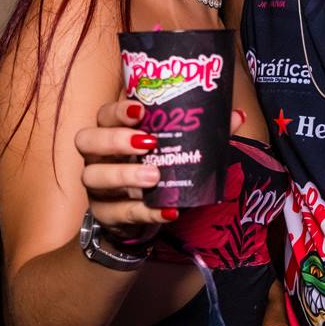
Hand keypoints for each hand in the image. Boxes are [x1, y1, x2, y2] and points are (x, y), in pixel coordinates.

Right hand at [75, 97, 244, 232]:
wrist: (142, 214)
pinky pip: (120, 213)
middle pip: (87, 141)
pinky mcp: (105, 214)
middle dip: (115, 140)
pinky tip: (168, 211)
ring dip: (124, 175)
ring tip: (154, 177)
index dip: (117, 111)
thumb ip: (203, 133)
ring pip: (93, 177)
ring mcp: (97, 187)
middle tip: (148, 143)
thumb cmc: (157, 169)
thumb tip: (236, 116)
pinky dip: (145, 212)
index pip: (103, 114)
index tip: (140, 111)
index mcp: (112, 132)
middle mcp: (97, 157)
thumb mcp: (175, 150)